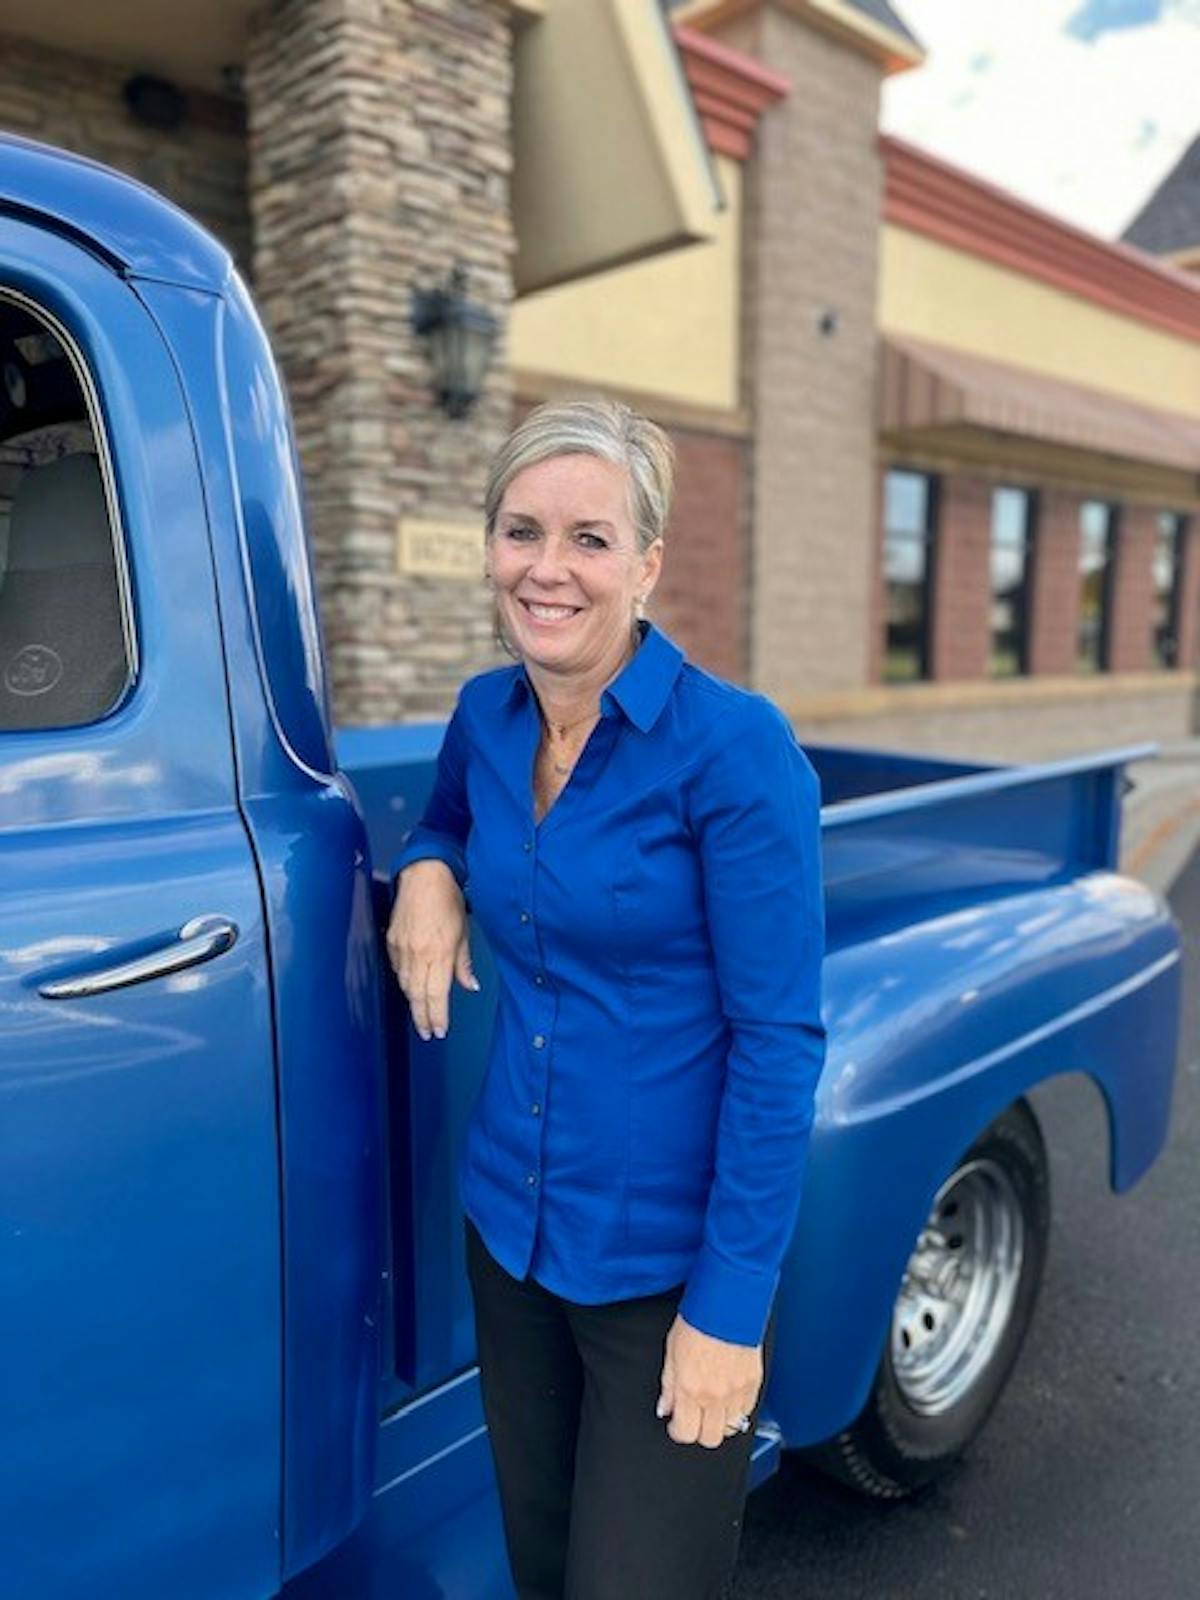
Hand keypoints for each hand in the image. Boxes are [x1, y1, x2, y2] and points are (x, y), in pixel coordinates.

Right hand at [387, 860, 478, 1039]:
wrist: (424, 876)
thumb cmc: (447, 900)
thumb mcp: (464, 932)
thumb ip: (464, 963)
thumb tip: (470, 985)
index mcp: (438, 953)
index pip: (436, 995)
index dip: (437, 1016)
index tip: (439, 1031)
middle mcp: (418, 954)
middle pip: (417, 995)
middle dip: (422, 1017)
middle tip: (426, 1033)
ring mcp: (402, 948)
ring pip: (405, 985)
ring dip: (413, 1003)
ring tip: (420, 1017)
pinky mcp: (392, 941)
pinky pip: (397, 969)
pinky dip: (405, 982)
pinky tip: (411, 988)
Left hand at [656, 1313, 762, 1448]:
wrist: (727, 1303)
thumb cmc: (698, 1320)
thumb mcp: (671, 1351)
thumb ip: (669, 1385)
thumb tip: (666, 1408)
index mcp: (691, 1388)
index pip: (685, 1433)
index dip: (679, 1431)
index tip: (677, 1424)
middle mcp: (715, 1395)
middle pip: (709, 1438)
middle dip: (699, 1431)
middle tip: (694, 1416)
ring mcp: (737, 1391)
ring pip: (730, 1429)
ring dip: (720, 1422)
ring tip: (712, 1407)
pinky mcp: (754, 1383)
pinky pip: (747, 1412)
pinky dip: (738, 1410)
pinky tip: (729, 1396)